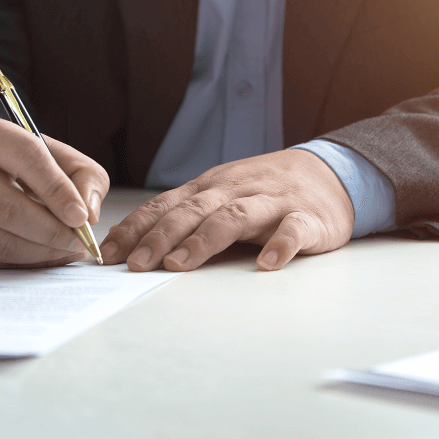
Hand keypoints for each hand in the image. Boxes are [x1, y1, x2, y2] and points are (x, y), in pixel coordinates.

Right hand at [0, 116, 109, 267]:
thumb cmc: (24, 164)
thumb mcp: (61, 156)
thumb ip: (85, 177)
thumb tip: (88, 214)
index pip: (27, 159)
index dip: (58, 191)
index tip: (81, 217)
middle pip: (5, 208)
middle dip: (50, 231)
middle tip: (78, 242)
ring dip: (40, 252)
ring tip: (67, 250)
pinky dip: (23, 264)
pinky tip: (45, 255)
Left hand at [100, 149, 354, 271]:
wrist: (330, 173)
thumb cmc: (266, 191)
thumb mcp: (223, 195)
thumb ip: (187, 216)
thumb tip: (133, 247)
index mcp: (211, 188)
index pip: (166, 206)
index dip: (136, 229)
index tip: (108, 255)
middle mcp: (236, 191)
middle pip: (194, 212)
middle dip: (161, 237)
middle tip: (136, 265)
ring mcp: (272, 202)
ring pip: (235, 217)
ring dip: (205, 240)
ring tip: (181, 264)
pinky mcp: (307, 218)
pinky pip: (293, 230)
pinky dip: (280, 245)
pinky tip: (267, 264)